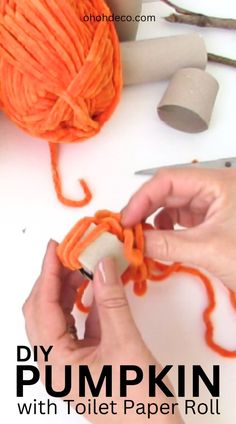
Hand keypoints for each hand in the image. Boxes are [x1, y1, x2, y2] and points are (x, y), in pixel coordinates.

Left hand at [23, 241, 182, 423]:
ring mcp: (70, 362)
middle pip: (44, 310)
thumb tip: (102, 265)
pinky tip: (96, 288)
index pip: (42, 307)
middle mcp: (55, 363)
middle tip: (70, 251)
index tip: (55, 246)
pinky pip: (78, 325)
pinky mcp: (86, 360)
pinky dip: (85, 304)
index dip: (48, 273)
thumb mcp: (125, 346)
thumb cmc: (139, 405)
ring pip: (59, 316)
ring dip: (69, 290)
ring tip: (83, 265)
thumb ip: (112, 302)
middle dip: (55, 278)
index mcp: (54, 363)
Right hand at [122, 168, 235, 291]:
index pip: (169, 180)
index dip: (142, 198)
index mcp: (218, 183)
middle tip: (127, 231)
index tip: (126, 220)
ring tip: (142, 240)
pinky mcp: (212, 220)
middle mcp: (214, 188)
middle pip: (168, 191)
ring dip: (154, 221)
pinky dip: (167, 230)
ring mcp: (213, 204)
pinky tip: (160, 242)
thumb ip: (167, 245)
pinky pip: (182, 219)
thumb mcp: (209, 250)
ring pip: (173, 205)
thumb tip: (133, 243)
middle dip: (146, 211)